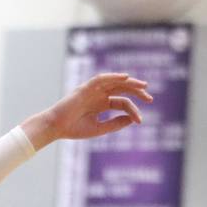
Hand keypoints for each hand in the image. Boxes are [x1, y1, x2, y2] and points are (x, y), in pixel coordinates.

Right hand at [21, 73, 152, 149]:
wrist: (56, 127)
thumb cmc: (74, 129)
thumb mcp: (99, 128)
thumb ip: (115, 123)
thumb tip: (133, 119)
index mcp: (101, 105)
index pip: (122, 103)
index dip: (133, 110)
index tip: (140, 120)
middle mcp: (98, 95)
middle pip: (121, 89)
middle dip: (137, 92)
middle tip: (150, 98)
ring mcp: (92, 90)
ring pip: (114, 82)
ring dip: (129, 82)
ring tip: (143, 86)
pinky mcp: (85, 88)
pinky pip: (101, 79)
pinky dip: (113, 77)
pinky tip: (125, 78)